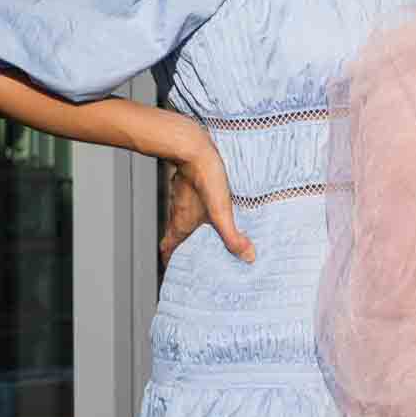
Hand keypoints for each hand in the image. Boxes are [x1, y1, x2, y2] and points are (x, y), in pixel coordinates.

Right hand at [159, 132, 253, 268]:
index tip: (177, 269)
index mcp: (181, 223)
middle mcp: (178, 212)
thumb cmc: (204, 178)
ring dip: (195, 229)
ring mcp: (183, 197)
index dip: (171, 260)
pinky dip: (202, 211)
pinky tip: (219, 208)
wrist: (194, 147)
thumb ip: (233, 236)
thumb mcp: (222, 212)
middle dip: (186, 247)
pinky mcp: (192, 183)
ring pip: (185, 218)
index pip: (168, 248)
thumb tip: (248, 256)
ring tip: (214, 236)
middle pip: (177, 235)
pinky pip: (194, 202)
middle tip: (200, 256)